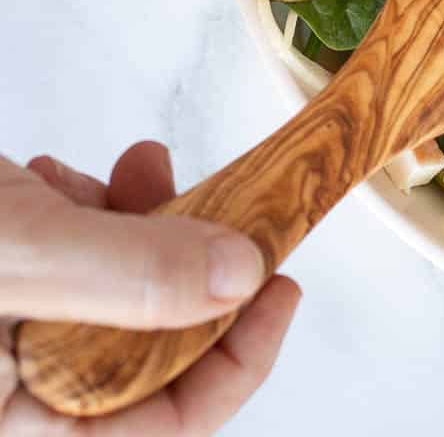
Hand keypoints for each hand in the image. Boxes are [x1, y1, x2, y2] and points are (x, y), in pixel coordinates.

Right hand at [1, 142, 297, 433]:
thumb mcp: (29, 254)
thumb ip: (132, 270)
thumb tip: (240, 276)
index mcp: (23, 420)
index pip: (167, 422)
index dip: (239, 358)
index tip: (281, 287)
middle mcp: (19, 387)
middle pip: (150, 343)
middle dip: (191, 259)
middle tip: (223, 198)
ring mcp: (10, 329)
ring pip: (116, 286)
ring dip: (142, 218)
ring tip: (136, 166)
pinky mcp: (4, 277)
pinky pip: (71, 255)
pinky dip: (86, 207)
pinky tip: (56, 177)